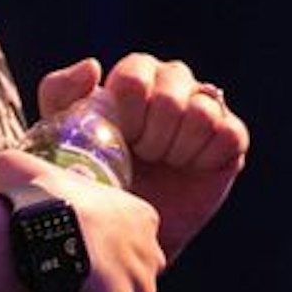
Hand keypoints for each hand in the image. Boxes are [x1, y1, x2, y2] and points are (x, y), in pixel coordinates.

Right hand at [0, 145, 163, 291]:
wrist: (42, 236)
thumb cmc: (37, 198)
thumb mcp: (16, 168)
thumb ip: (3, 175)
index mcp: (140, 216)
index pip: (126, 235)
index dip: (100, 243)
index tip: (72, 249)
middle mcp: (150, 253)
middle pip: (131, 271)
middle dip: (106, 276)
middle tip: (65, 276)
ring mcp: (140, 287)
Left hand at [37, 53, 249, 258]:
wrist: (126, 226)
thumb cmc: (93, 174)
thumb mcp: (61, 134)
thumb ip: (60, 92)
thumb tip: (93, 65)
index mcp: (136, 72)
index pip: (135, 78)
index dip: (126, 116)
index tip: (118, 139)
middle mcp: (174, 81)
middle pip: (171, 96)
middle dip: (151, 137)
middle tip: (141, 156)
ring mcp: (206, 106)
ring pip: (202, 114)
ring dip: (177, 149)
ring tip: (163, 162)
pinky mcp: (231, 136)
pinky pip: (229, 134)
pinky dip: (205, 157)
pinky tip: (188, 168)